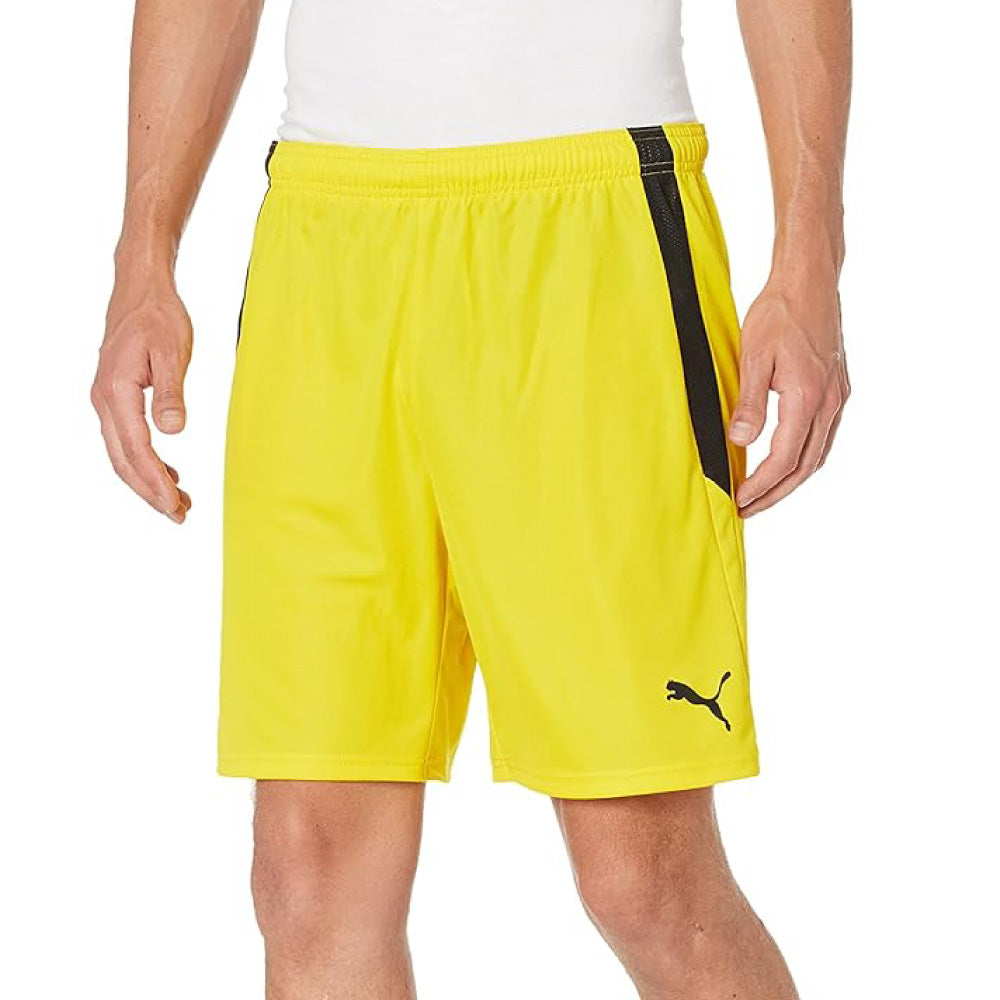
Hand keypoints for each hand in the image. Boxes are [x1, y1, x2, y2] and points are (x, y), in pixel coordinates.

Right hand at [91, 268, 192, 522]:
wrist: (140, 290)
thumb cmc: (158, 317)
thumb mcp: (173, 351)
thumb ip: (172, 392)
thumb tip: (173, 431)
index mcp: (116, 392)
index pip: (136, 450)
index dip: (156, 482)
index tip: (176, 504)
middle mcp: (104, 401)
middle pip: (123, 461)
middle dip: (150, 492)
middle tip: (180, 515)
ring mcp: (106, 401)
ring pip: (122, 455)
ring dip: (148, 481)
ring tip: (178, 502)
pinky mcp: (115, 399)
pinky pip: (125, 441)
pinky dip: (144, 463)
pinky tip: (169, 473)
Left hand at [728, 275, 848, 516]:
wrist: (810, 280)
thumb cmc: (779, 312)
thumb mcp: (753, 356)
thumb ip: (749, 402)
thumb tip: (740, 441)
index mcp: (808, 397)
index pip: (784, 458)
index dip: (761, 485)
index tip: (740, 499)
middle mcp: (830, 403)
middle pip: (805, 466)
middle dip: (776, 493)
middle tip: (748, 509)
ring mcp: (838, 397)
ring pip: (817, 455)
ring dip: (791, 480)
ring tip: (764, 494)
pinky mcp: (838, 390)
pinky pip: (824, 437)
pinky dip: (804, 458)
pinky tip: (786, 463)